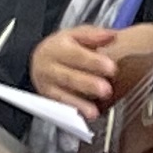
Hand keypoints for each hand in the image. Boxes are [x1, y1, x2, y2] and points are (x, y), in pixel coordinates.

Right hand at [30, 21, 150, 113]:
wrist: (41, 61)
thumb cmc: (63, 48)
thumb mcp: (76, 35)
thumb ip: (94, 35)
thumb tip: (111, 35)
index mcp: (57, 47)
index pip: (75, 55)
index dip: (94, 62)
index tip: (111, 67)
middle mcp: (48, 67)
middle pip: (68, 77)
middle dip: (88, 84)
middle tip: (106, 89)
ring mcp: (47, 85)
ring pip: (61, 95)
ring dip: (79, 104)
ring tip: (94, 111)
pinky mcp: (48, 99)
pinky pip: (60, 108)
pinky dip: (73, 113)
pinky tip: (84, 117)